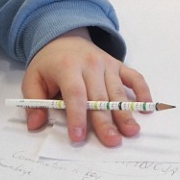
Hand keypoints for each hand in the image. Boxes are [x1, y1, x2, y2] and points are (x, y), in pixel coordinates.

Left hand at [21, 30, 150, 146]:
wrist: (64, 38)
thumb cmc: (49, 64)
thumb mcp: (32, 79)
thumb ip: (33, 102)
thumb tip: (35, 124)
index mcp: (67, 67)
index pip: (75, 94)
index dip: (77, 116)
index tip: (78, 136)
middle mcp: (90, 64)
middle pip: (99, 96)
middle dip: (106, 121)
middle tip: (112, 141)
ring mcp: (107, 64)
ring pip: (117, 91)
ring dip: (125, 112)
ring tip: (131, 131)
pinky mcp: (118, 65)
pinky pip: (134, 77)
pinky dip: (142, 91)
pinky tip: (146, 107)